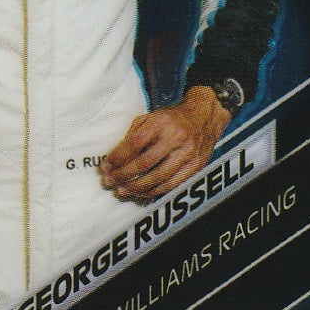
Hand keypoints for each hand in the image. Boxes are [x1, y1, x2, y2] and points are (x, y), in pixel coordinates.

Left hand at [100, 86, 230, 202]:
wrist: (203, 117)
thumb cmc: (172, 119)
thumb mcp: (151, 117)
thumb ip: (134, 134)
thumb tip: (115, 157)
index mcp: (162, 122)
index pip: (135, 143)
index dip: (118, 157)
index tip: (106, 165)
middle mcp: (176, 138)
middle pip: (145, 163)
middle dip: (124, 175)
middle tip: (110, 181)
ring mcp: (188, 154)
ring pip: (158, 178)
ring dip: (136, 187)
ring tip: (122, 190)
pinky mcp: (196, 167)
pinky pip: (172, 185)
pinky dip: (154, 191)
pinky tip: (141, 192)